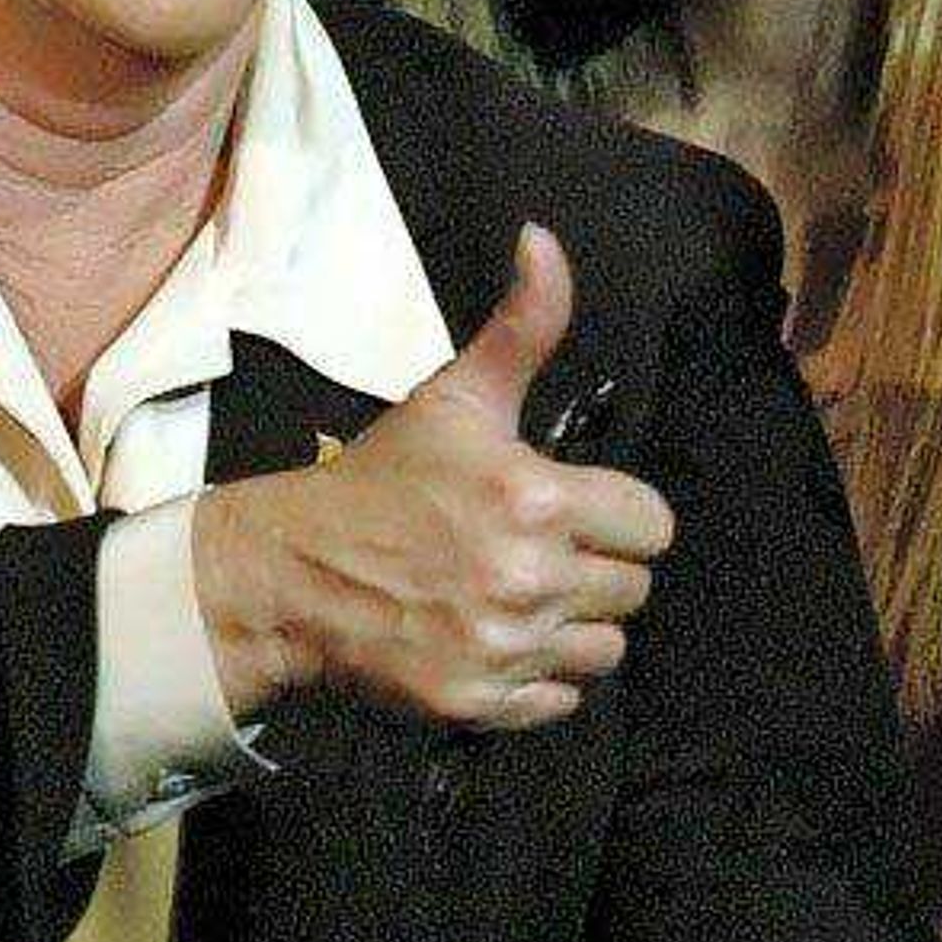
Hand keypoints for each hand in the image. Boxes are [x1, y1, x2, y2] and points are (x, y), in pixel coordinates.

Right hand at [188, 222, 673, 727]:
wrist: (290, 576)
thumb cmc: (381, 481)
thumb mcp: (455, 398)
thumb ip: (522, 326)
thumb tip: (544, 240)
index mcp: (536, 498)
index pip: (651, 524)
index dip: (619, 515)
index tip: (574, 510)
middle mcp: (529, 578)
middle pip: (633, 589)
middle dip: (596, 569)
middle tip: (537, 552)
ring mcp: (504, 645)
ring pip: (606, 648)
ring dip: (575, 627)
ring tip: (520, 598)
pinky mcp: (480, 701)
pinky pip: (563, 699)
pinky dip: (541, 678)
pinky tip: (498, 641)